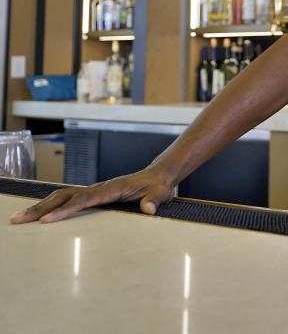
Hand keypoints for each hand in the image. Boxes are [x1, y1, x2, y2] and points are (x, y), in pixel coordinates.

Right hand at [9, 166, 177, 223]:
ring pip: (62, 196)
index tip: (47, 220)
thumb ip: (154, 200)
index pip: (84, 200)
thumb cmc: (159, 186)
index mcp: (113, 188)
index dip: (65, 210)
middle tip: (19, 220)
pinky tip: (38, 214)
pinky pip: (68, 199)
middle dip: (41, 208)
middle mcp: (99, 187)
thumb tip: (149, 209)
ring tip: (20, 218)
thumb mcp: (161, 193)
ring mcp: (95, 190)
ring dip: (40, 207)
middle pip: (65, 196)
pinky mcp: (94, 194)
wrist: (160, 175)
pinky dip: (50, 205)